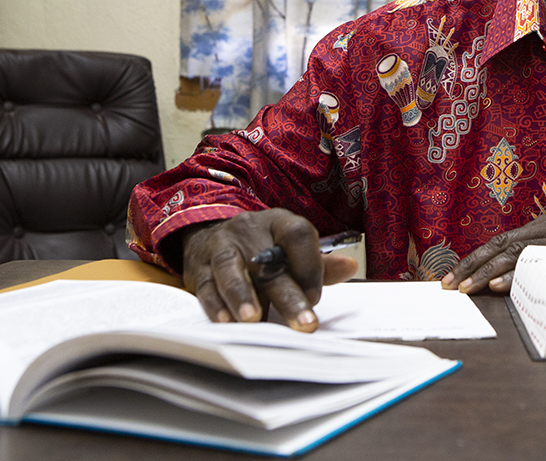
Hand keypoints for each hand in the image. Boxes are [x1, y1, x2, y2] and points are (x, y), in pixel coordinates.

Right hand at [180, 209, 358, 330]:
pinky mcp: (197, 268)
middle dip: (287, 295)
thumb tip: (349, 267)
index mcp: (278, 223)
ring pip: (230, 269)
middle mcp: (248, 232)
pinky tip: (226, 322)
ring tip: (254, 319)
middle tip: (304, 323)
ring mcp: (220, 248)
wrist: (210, 234)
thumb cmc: (261, 249)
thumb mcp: (289, 248)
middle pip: (268, 262)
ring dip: (243, 295)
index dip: (310, 265)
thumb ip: (317, 263)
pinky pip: (205, 286)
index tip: (316, 297)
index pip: (298, 234)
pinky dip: (216, 305)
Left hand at [441, 215, 545, 293]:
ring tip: (467, 288)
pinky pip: (536, 265)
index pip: (500, 242)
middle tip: (450, 285)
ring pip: (513, 255)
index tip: (453, 276)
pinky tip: (499, 287)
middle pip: (500, 246)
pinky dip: (515, 276)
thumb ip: (538, 258)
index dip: (474, 259)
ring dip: (486, 274)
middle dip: (471, 266)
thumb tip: (504, 282)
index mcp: (543, 226)